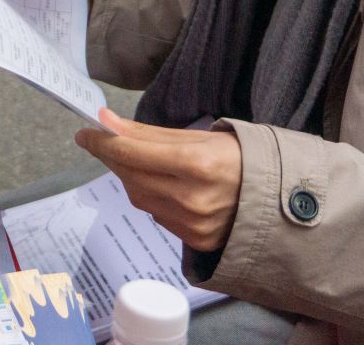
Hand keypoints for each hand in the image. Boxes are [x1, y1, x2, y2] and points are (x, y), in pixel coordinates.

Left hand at [76, 108, 242, 251]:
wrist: (279, 199)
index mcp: (196, 164)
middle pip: (131, 177)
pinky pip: (157, 215)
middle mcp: (192, 198)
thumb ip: (149, 133)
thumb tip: (106, 121)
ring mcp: (193, 224)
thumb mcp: (199, 137)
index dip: (103, 142)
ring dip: (129, 177)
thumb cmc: (239, 158)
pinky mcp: (195, 241)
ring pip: (139, 198)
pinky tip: (161, 185)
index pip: (133, 153)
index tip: (85, 133)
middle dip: (112, 157)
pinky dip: (151, 197)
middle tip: (102, 142)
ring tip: (135, 161)